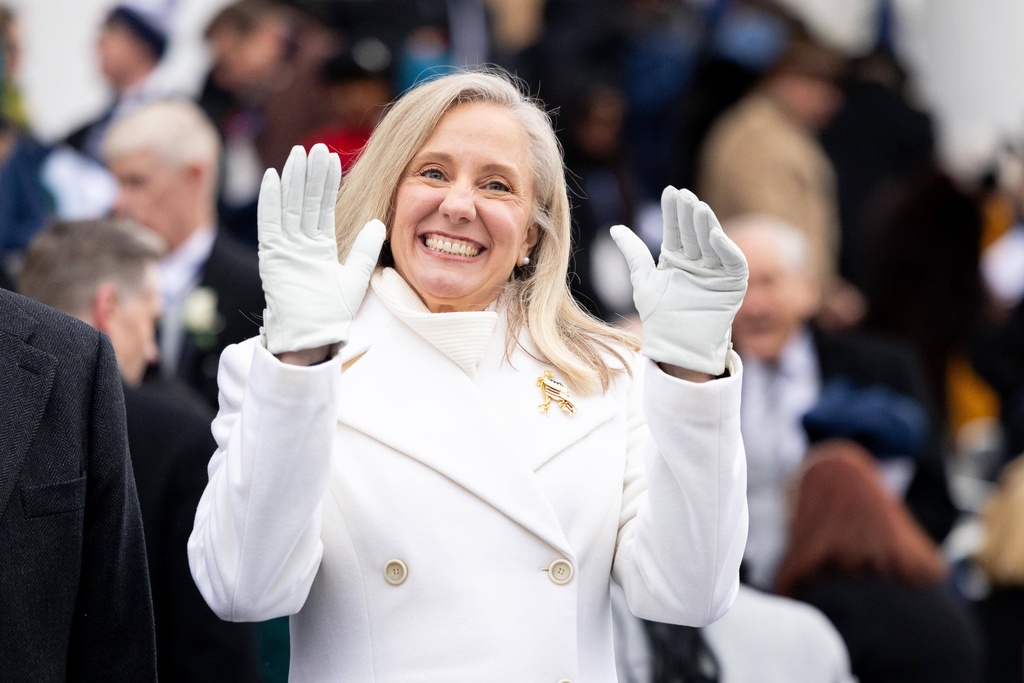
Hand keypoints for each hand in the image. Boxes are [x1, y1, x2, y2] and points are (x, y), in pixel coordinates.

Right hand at [258, 144, 385, 355]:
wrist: (312, 336)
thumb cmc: (332, 313)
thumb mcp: (355, 277)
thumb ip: (366, 250)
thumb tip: (379, 223)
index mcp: (319, 246)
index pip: (323, 207)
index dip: (326, 182)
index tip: (332, 157)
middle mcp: (300, 243)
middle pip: (306, 201)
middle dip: (311, 174)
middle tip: (318, 147)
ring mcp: (285, 248)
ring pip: (289, 206)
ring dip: (294, 180)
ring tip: (299, 154)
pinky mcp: (272, 256)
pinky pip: (270, 223)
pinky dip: (271, 201)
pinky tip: (274, 178)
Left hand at [611, 186, 746, 375]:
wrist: (675, 344)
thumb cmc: (659, 315)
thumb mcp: (643, 279)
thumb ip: (632, 252)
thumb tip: (614, 228)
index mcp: (678, 258)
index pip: (676, 229)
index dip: (673, 212)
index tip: (670, 191)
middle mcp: (698, 262)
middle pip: (694, 232)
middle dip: (689, 214)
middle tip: (684, 196)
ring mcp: (716, 272)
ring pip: (713, 243)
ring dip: (707, 225)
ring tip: (698, 208)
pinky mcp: (731, 284)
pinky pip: (732, 262)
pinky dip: (725, 248)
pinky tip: (713, 234)